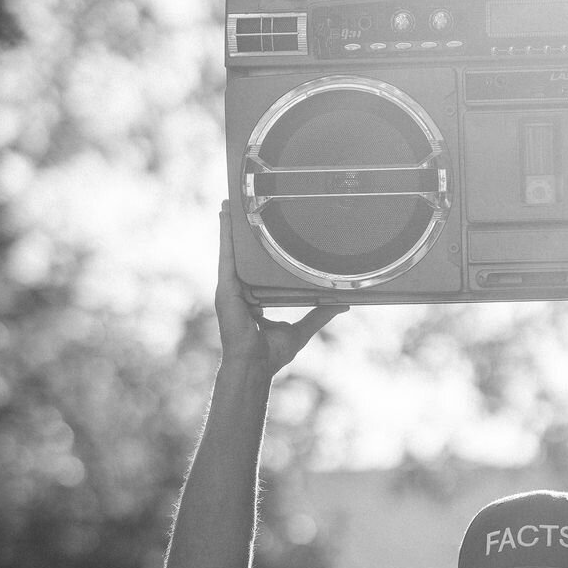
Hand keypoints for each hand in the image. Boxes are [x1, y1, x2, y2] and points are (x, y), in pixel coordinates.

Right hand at [215, 201, 347, 376]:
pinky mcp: (225, 287)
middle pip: (241, 256)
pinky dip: (225, 234)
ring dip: (228, 226)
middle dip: (239, 232)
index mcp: (254, 299)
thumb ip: (320, 314)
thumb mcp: (301, 329)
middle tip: (243, 206)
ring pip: (230, 250)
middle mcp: (240, 291)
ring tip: (231, 202)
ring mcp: (230, 288)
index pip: (256, 270)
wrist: (254, 365)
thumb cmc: (271, 354)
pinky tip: (225, 216)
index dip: (257, 252)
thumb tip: (342, 304)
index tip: (263, 234)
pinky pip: (226, 255)